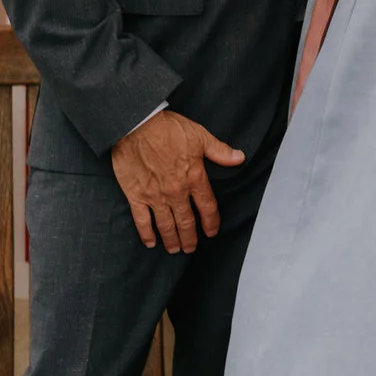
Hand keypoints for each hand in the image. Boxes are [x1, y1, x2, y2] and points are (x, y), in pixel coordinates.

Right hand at [109, 110, 240, 253]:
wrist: (136, 126)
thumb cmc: (168, 129)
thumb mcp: (200, 136)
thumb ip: (220, 151)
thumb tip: (240, 158)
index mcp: (194, 178)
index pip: (207, 207)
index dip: (211, 222)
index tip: (212, 232)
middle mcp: (176, 192)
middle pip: (186, 221)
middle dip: (190, 237)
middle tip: (191, 248)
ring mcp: (154, 196)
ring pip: (166, 225)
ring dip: (171, 239)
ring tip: (175, 249)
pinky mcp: (135, 195)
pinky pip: (142, 220)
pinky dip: (146, 233)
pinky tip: (150, 243)